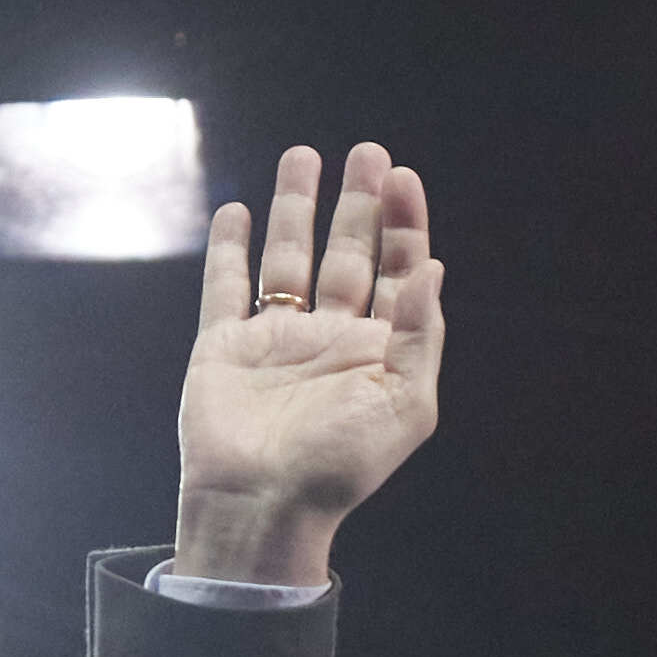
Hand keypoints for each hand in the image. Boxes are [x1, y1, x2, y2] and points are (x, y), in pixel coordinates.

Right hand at [170, 143, 447, 587]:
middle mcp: (328, 340)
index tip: (403, 177)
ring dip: (295, 209)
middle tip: (368, 152)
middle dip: (358, 203)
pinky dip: (229, 251)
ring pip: (287, 260)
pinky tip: (237, 213)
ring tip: (303, 156)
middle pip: (347, 254)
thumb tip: (432, 267)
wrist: (260, 504)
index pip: (397, 272)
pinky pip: (225, 289)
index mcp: (375, 352)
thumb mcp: (404, 404)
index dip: (403, 224)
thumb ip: (419, 333)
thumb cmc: (338, 466)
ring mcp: (274, 342)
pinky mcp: (223, 348)